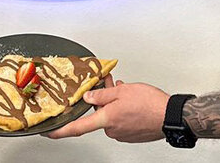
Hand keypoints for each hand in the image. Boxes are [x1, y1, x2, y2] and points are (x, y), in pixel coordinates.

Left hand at [45, 78, 167, 142]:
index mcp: (106, 120)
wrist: (170, 116)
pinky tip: (130, 99)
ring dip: (113, 102)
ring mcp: (122, 134)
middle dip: (101, 100)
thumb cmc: (149, 104)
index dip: (60, 131)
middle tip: (107, 85)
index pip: (77, 128)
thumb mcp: (121, 91)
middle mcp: (112, 130)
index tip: (48, 132)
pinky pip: (120, 120)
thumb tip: (89, 96)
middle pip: (98, 115)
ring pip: (110, 115)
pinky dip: (122, 109)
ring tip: (124, 89)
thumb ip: (101, 94)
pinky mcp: (131, 135)